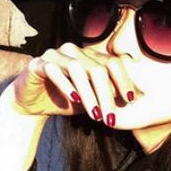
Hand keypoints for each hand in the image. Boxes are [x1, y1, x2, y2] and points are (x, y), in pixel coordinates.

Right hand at [4, 42, 144, 122]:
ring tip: (95, 116)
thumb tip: (137, 98)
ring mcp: (55, 54)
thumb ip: (109, 96)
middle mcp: (74, 51)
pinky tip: (74, 100)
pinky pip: (54, 70)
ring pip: (77, 69)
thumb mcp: (92, 100)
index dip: (124, 80)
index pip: (113, 63)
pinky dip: (66, 85)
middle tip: (111, 118)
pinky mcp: (38, 64)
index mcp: (89, 57)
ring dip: (89, 95)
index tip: (132, 100)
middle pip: (97, 68)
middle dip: (107, 95)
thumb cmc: (65, 101)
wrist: (32, 104)